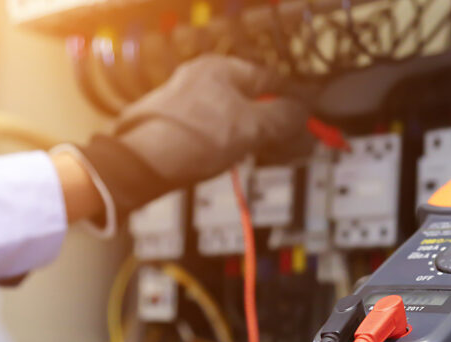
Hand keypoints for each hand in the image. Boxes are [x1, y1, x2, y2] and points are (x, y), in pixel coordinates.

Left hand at [72, 55, 313, 215]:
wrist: (139, 164)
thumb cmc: (194, 138)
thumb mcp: (251, 127)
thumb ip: (283, 117)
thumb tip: (304, 114)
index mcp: (221, 68)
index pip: (270, 79)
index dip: (294, 101)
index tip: (310, 120)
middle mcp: (202, 79)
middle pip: (252, 99)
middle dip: (275, 123)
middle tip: (293, 146)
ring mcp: (187, 102)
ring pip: (234, 117)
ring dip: (255, 136)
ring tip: (268, 156)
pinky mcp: (176, 126)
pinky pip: (215, 131)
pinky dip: (231, 144)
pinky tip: (236, 160)